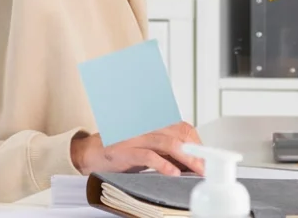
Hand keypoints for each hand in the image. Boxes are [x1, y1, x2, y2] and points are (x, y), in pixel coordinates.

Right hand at [70, 122, 205, 176]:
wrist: (91, 152)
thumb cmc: (122, 150)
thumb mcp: (148, 146)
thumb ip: (168, 149)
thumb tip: (193, 161)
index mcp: (153, 124)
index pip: (183, 127)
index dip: (197, 142)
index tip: (206, 158)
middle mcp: (146, 127)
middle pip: (179, 132)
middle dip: (196, 150)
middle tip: (206, 167)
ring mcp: (135, 137)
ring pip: (167, 143)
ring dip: (186, 157)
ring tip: (197, 170)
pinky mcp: (125, 150)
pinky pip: (148, 155)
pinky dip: (163, 164)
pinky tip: (173, 172)